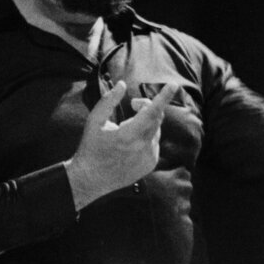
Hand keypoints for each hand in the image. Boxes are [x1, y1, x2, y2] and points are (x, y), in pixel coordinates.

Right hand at [64, 81, 177, 209]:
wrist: (91, 179)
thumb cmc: (91, 147)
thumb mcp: (94, 121)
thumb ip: (108, 101)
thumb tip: (122, 84)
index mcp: (128, 135)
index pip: (151, 112)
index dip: (163, 97)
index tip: (173, 85)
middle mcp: (142, 147)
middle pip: (156, 117)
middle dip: (147, 106)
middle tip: (133, 104)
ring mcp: (149, 157)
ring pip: (156, 130)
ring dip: (146, 122)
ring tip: (126, 128)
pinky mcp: (151, 163)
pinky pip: (154, 142)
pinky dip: (146, 136)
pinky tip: (130, 143)